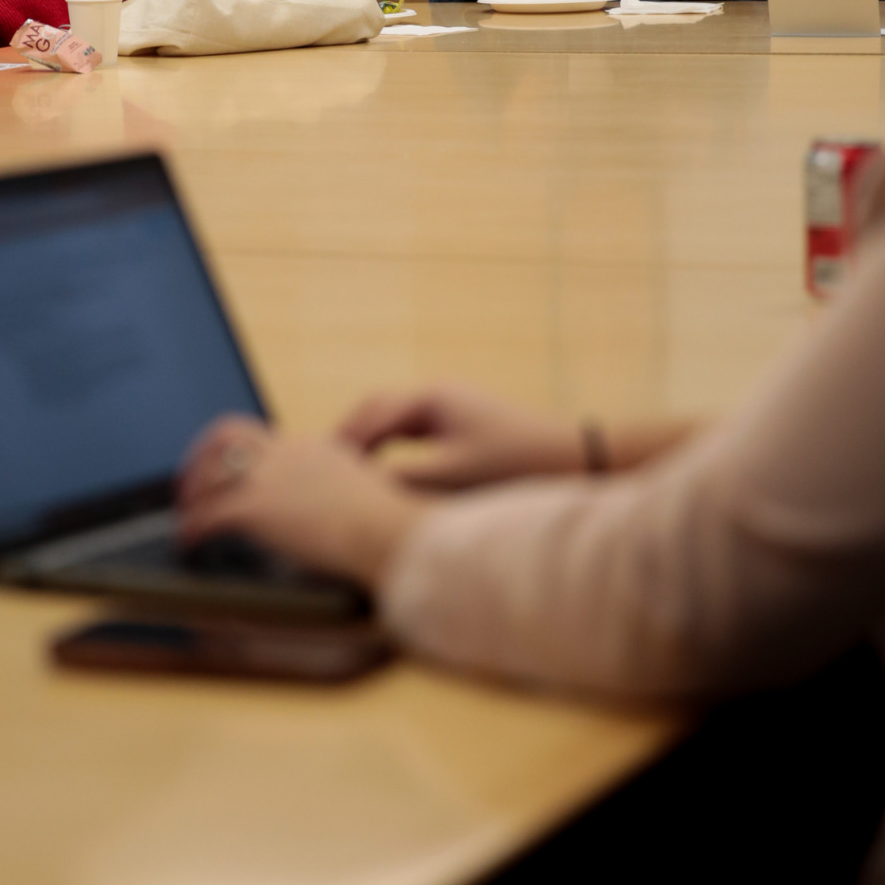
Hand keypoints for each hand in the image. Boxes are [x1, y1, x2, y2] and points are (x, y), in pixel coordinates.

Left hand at [177, 416, 426, 588]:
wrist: (385, 531)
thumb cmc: (386, 523)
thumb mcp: (362, 491)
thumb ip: (342, 489)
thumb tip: (337, 507)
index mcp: (310, 446)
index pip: (261, 436)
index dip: (237, 453)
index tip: (229, 471)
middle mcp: (285, 452)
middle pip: (226, 433)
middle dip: (200, 455)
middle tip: (190, 482)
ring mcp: (268, 477)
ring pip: (211, 469)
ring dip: (191, 492)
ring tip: (184, 515)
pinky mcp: (255, 507)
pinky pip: (209, 513)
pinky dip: (193, 527)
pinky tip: (189, 543)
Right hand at [337, 384, 585, 489]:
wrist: (571, 456)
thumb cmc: (514, 465)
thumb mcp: (453, 476)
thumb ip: (403, 480)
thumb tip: (359, 488)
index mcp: (430, 400)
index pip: (369, 417)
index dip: (340, 445)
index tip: (313, 472)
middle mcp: (436, 396)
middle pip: (375, 411)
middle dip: (347, 439)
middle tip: (316, 471)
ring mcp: (449, 407)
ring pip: (392, 420)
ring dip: (367, 442)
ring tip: (341, 475)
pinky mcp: (460, 423)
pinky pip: (410, 431)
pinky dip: (388, 447)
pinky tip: (381, 475)